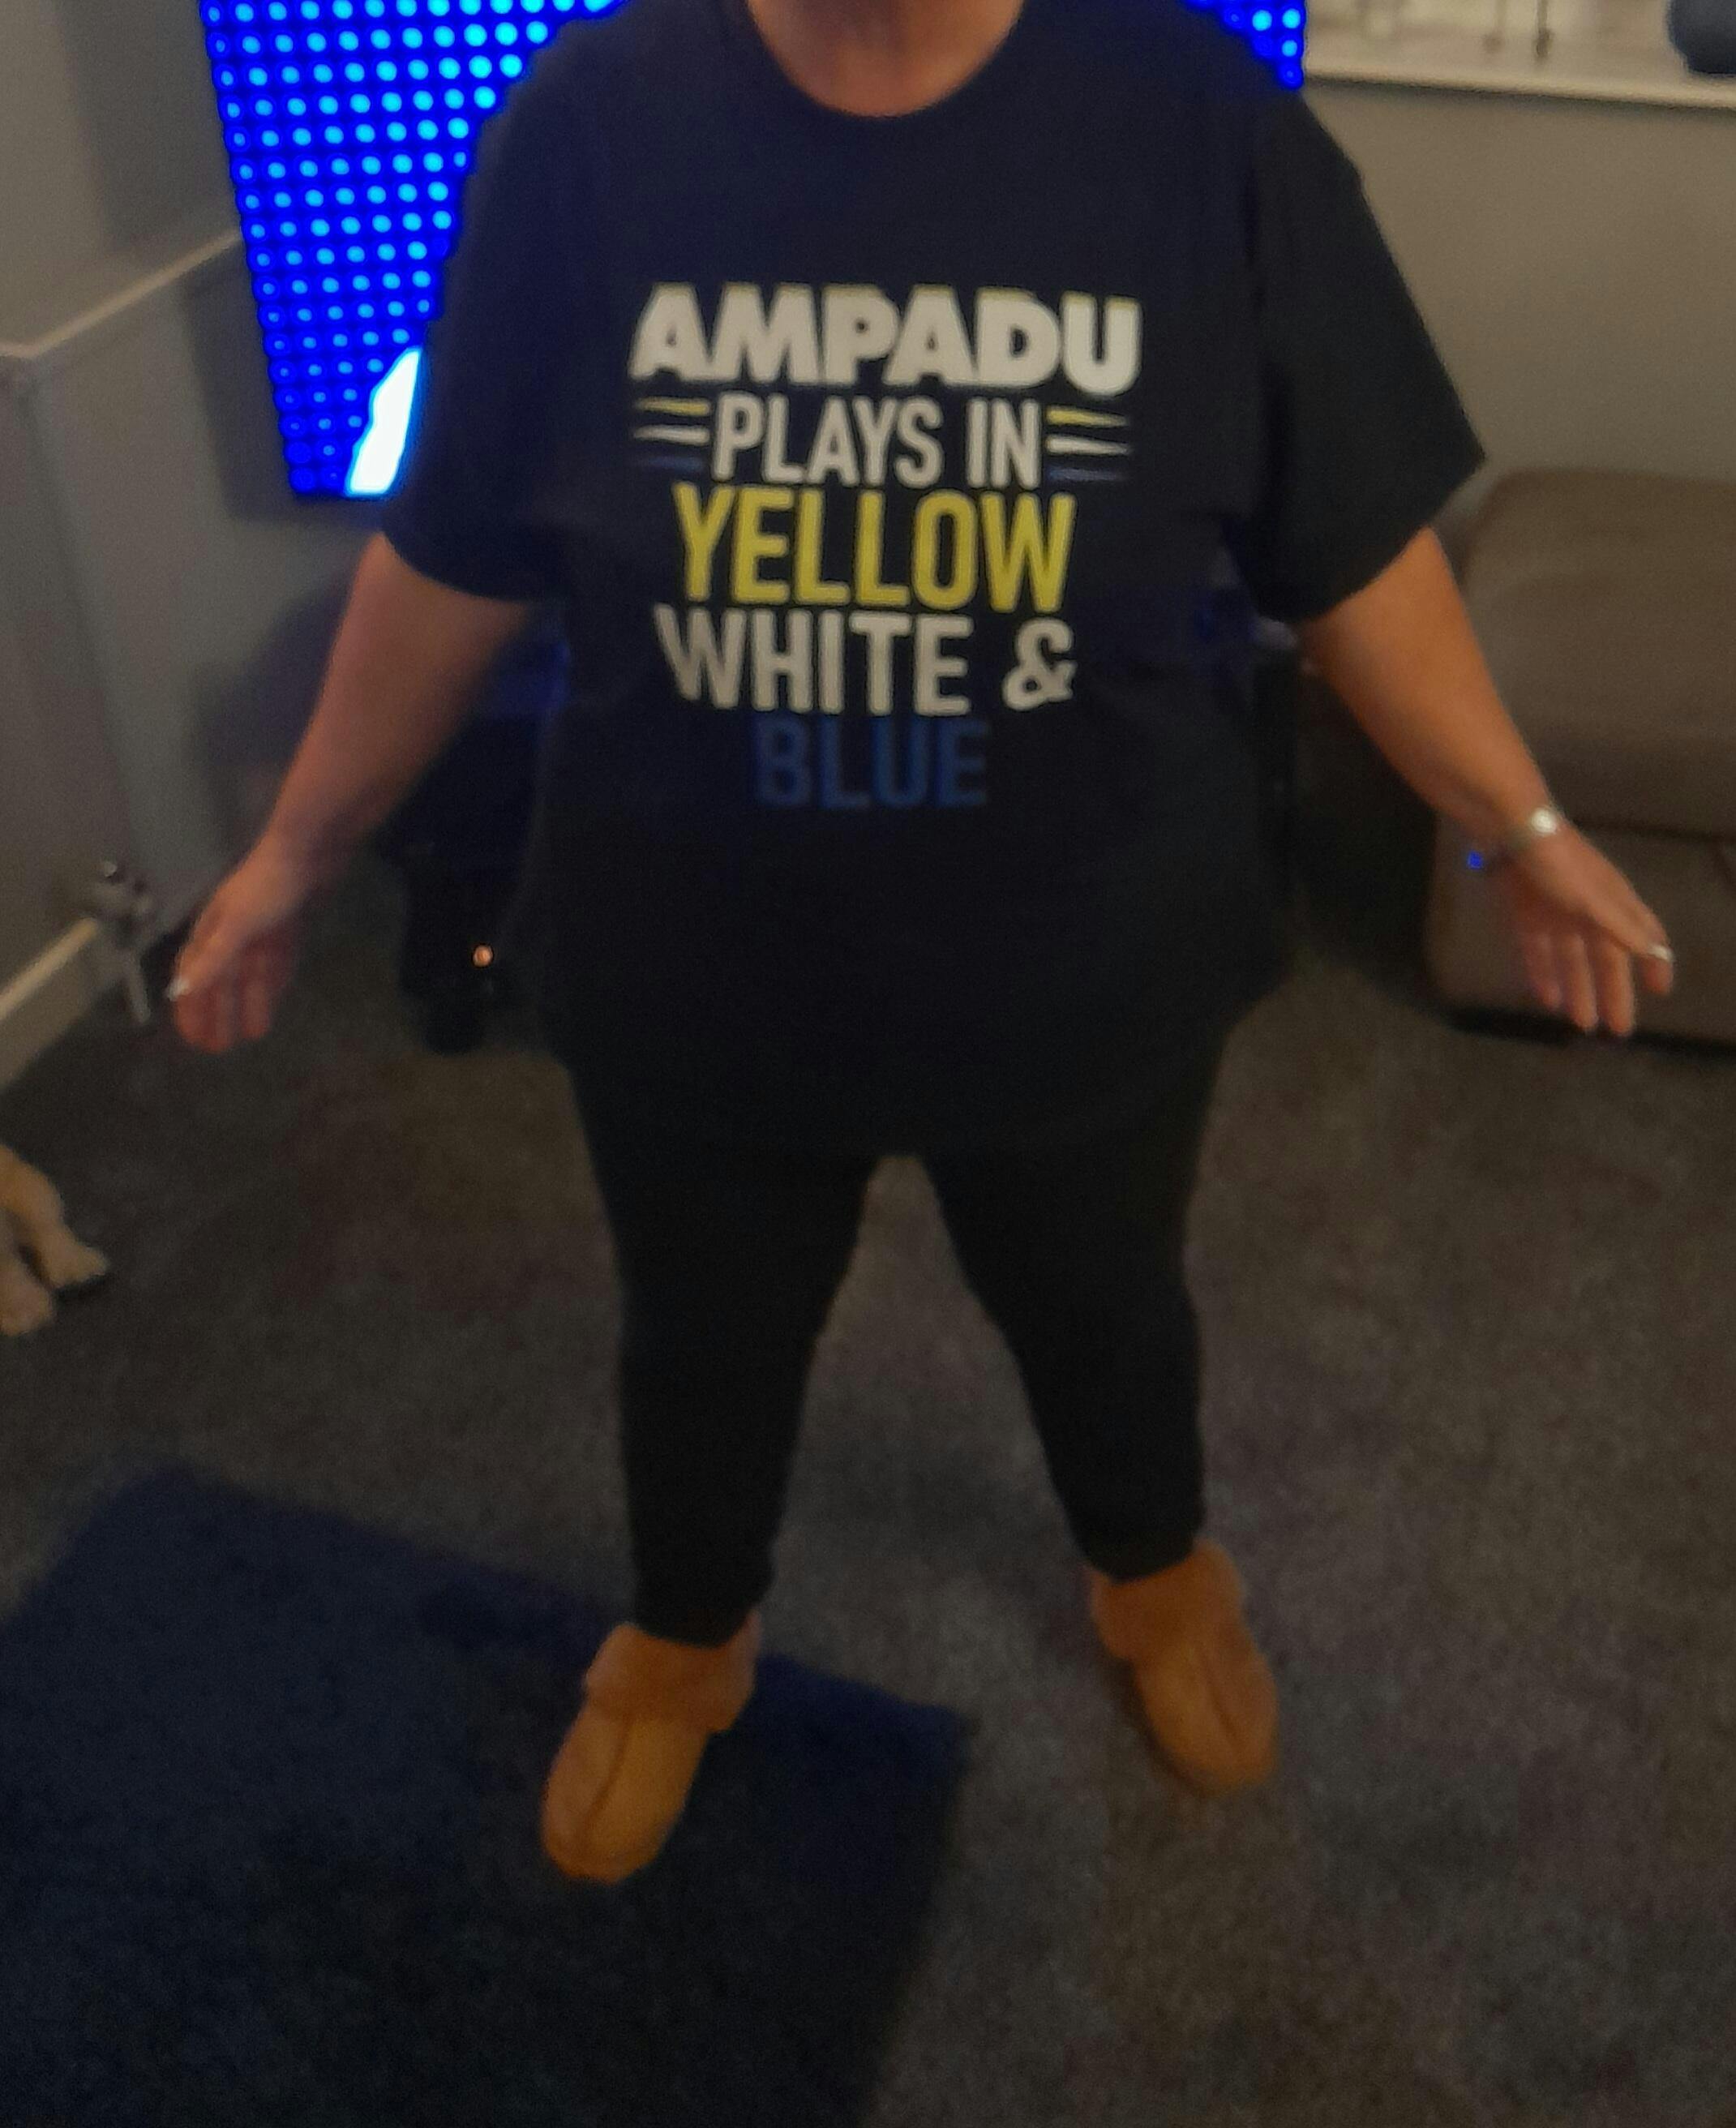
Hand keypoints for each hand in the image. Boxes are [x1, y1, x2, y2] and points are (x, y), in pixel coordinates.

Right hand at [167, 831, 338, 1053]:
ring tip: (251, 1036)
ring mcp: (261, 931)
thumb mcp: (237, 924)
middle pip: (223, 982)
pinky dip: (272, 985)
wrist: (309, 851)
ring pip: (250, 977)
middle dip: (218, 1014)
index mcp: (213, 932)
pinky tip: (273, 1004)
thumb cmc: (268, 886)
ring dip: (248, 1004)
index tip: (193, 1039)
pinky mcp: (287, 928)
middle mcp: (232, 933)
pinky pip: (275, 965)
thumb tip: (182, 991)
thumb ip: (214, 958)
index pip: (194, 977)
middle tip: (219, 1048)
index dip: (191, 1007)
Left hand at [1490, 822, 1674, 1036]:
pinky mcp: (1525, 914)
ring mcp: (1555, 913)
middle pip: (1605, 959)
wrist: (1509, 831)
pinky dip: (1543, 974)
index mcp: (1613, 903)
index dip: (1654, 963)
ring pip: (1571, 960)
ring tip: (1583, 1023)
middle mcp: (1589, 910)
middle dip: (1613, 992)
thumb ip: (1620, 926)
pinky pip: (1537, 951)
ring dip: (1579, 990)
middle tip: (1617, 1030)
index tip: (1661, 992)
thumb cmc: (1558, 863)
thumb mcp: (1593, 897)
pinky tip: (1546, 999)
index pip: (1643, 937)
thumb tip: (1652, 953)